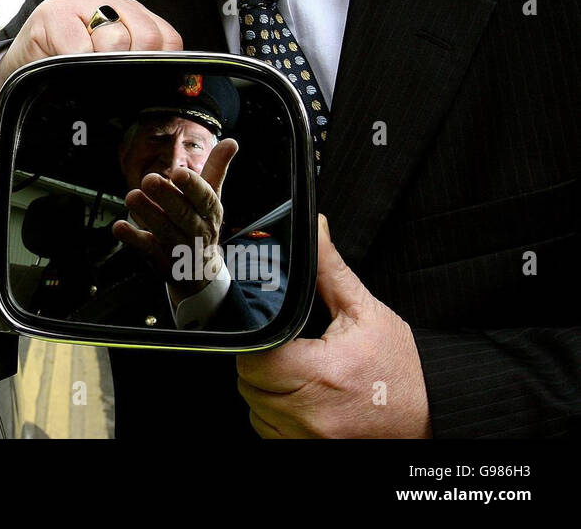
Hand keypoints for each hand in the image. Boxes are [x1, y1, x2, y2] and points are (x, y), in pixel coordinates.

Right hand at [0, 0, 181, 103]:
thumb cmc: (66, 65)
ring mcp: (79, 1)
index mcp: (128, 11)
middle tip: (108, 78)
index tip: (138, 81)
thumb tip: (163, 91)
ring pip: (115, 40)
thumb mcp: (107, 62)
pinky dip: (75, 65)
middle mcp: (107, 0)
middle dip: (130, 66)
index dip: (156, 65)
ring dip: (100, 65)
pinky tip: (64, 64)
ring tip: (83, 68)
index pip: (165, 37)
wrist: (20, 65)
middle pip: (145, 37)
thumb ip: (134, 64)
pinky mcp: (52, 12)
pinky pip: (79, 47)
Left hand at [113, 139, 237, 297]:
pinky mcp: (160, 259)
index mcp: (211, 212)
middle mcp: (197, 231)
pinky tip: (119, 226)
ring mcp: (179, 247)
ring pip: (164, 231)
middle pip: (183, 214)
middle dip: (166, 197)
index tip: (180, 173)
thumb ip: (217, 169)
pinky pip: (147, 249)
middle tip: (148, 179)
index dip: (193, 186)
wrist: (200, 270)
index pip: (205, 199)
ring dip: (148, 214)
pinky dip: (133, 238)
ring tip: (131, 196)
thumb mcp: (212, 197)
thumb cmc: (203, 223)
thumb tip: (232, 141)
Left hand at [236, 215, 431, 437]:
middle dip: (262, 359)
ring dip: (267, 388)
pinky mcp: (305, 453)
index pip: (254, 357)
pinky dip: (276, 412)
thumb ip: (330, 270)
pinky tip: (302, 397)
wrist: (434, 419)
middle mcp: (309, 415)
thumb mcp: (368, 314)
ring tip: (300, 372)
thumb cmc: (404, 375)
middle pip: (249, 381)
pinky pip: (267, 429)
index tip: (275, 332)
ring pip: (254, 406)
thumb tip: (312, 229)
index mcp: (322, 375)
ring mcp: (305, 440)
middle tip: (292, 349)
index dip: (258, 340)